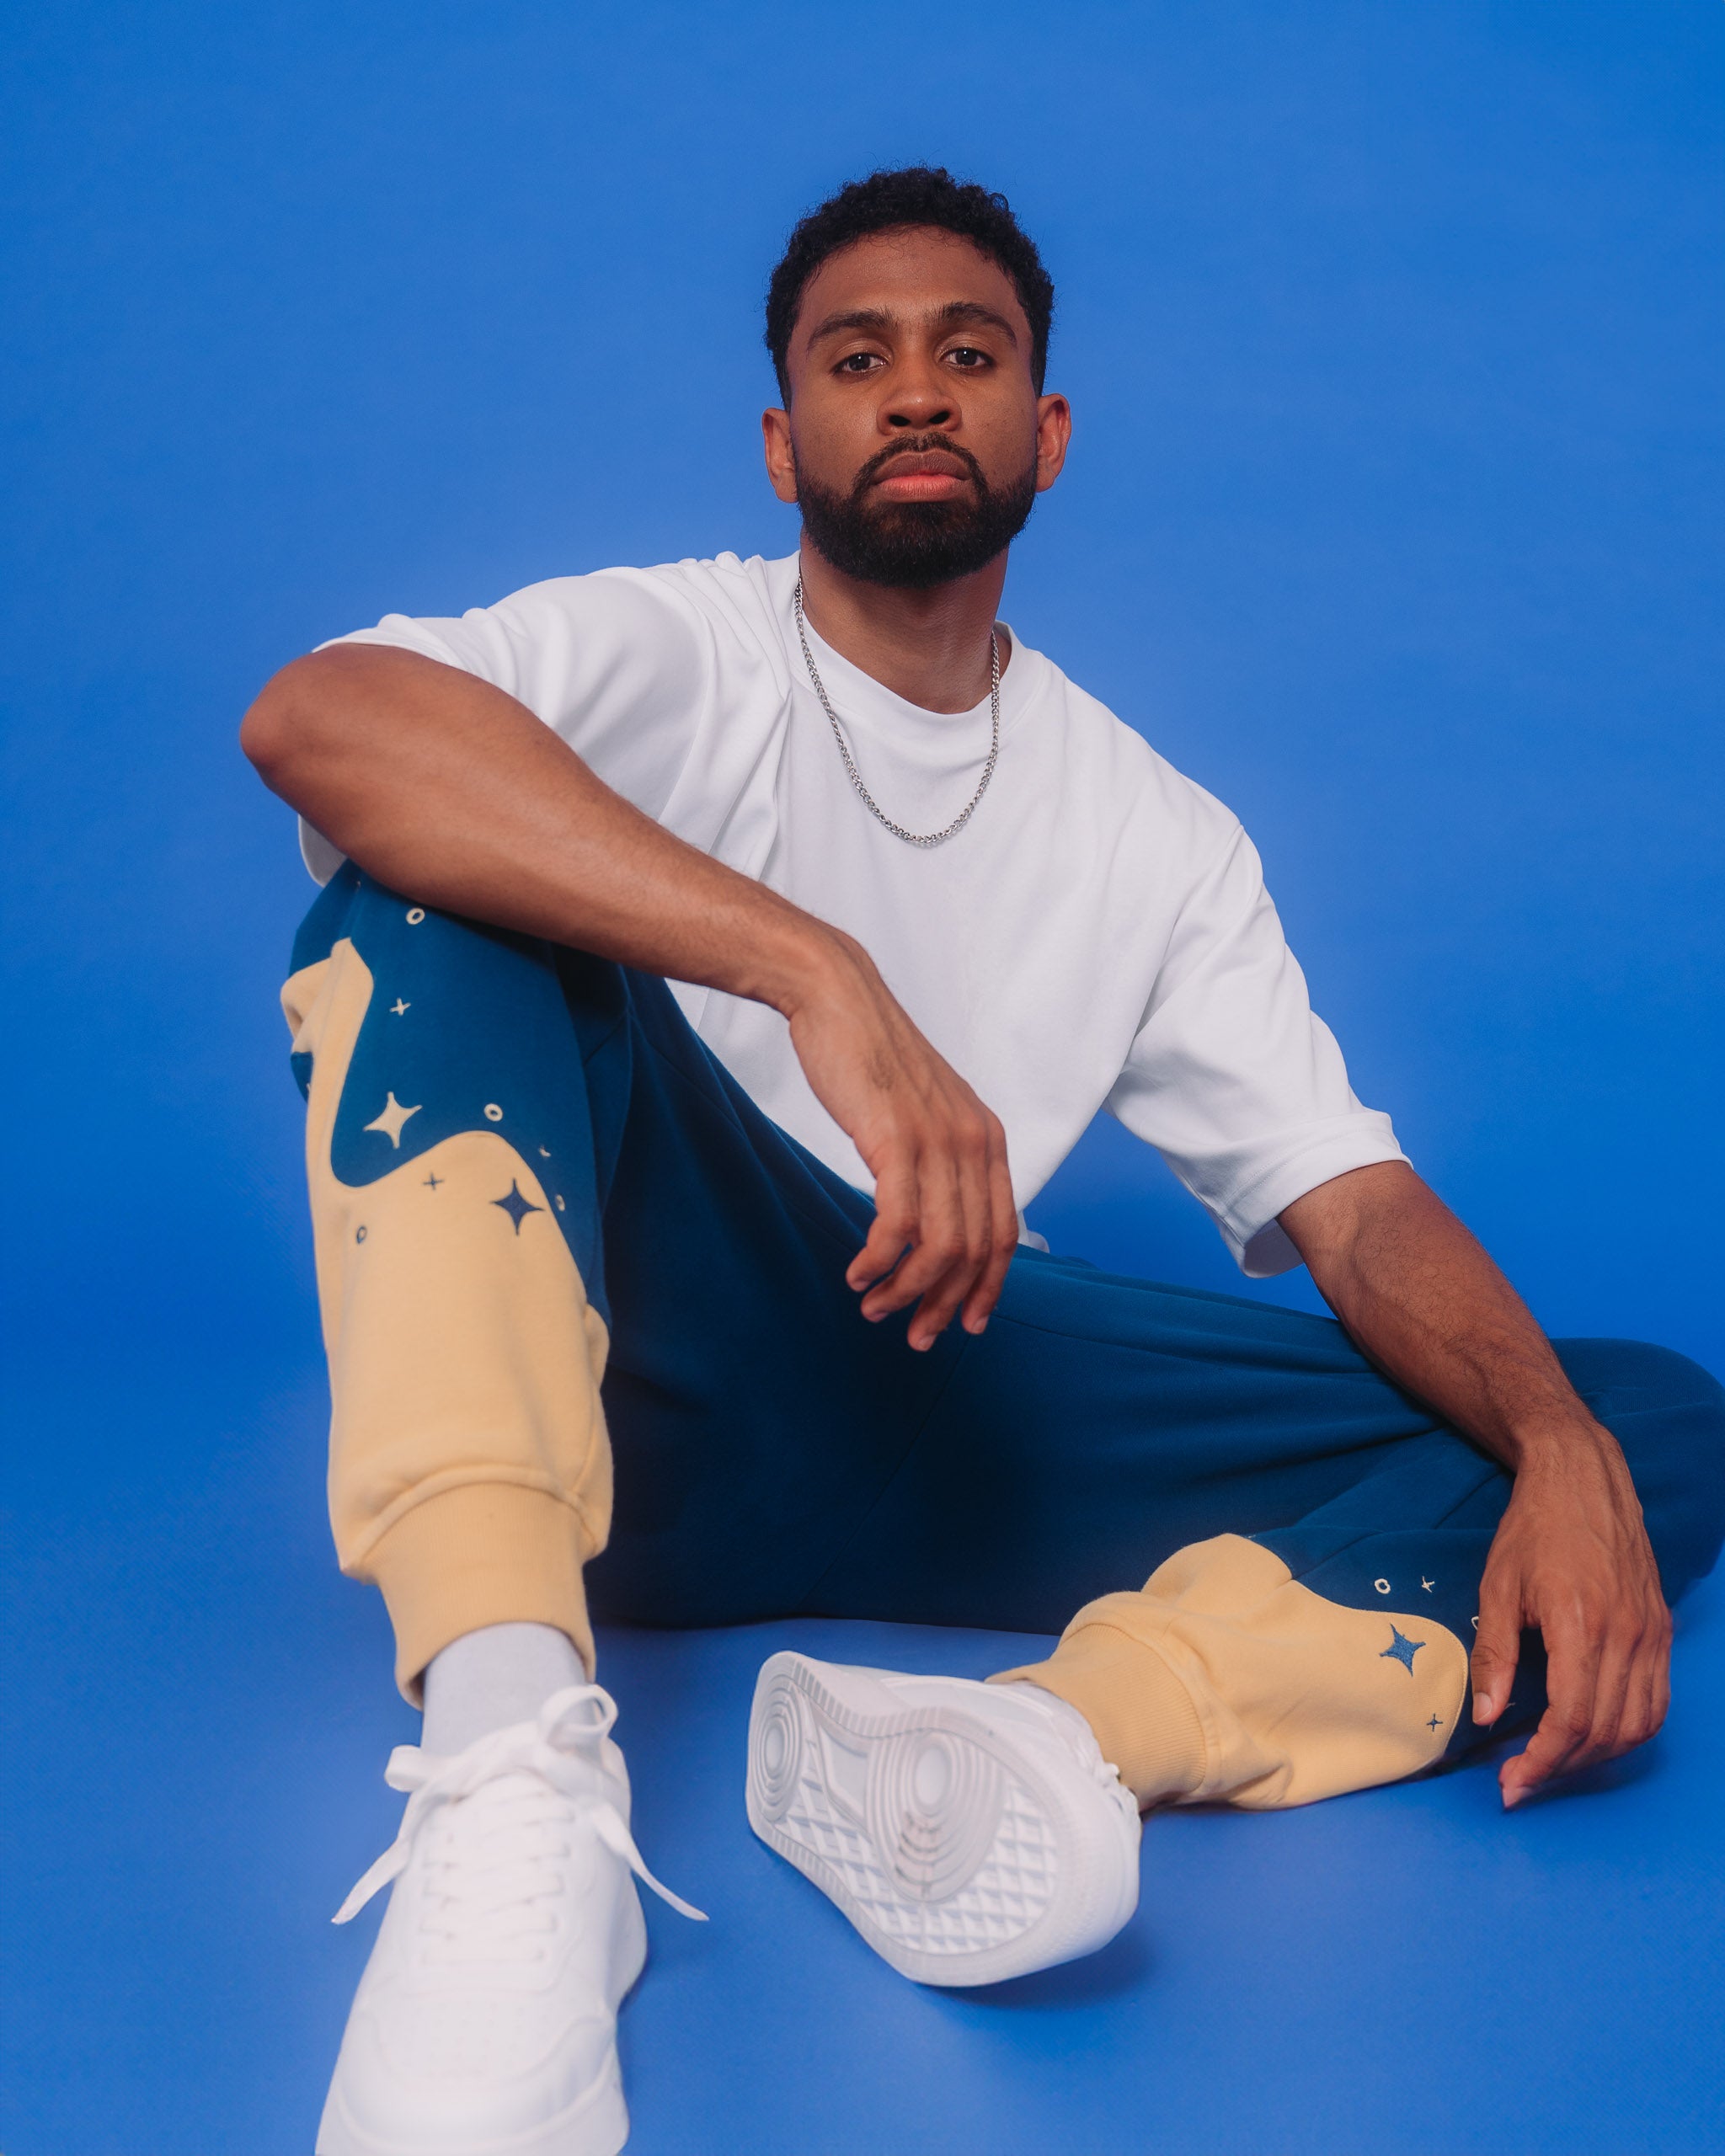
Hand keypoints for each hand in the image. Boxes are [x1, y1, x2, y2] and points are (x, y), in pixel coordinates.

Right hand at [783, 929, 1018, 1350]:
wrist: (839, 999)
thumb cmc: (874, 1057)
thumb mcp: (928, 1110)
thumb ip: (944, 1158)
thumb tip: (939, 1215)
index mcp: (989, 1139)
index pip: (1005, 1233)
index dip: (988, 1288)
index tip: (965, 1323)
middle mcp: (974, 1143)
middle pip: (976, 1251)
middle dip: (946, 1304)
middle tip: (916, 1335)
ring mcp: (938, 1142)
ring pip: (940, 1247)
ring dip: (908, 1291)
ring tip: (876, 1307)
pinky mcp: (895, 1140)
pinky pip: (897, 1225)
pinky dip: (879, 1261)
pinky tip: (859, 1272)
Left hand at [1471, 1423, 1670, 1807]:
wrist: (1582, 1479)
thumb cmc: (1533, 1529)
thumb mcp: (1497, 1587)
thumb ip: (1493, 1654)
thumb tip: (1486, 1717)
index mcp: (1581, 1624)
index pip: (1572, 1718)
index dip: (1543, 1761)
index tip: (1512, 1782)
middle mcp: (1627, 1634)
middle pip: (1606, 1731)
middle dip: (1563, 1768)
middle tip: (1522, 1781)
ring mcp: (1652, 1633)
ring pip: (1638, 1725)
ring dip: (1597, 1756)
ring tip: (1554, 1764)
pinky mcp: (1662, 1630)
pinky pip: (1657, 1701)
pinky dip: (1629, 1731)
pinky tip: (1595, 1736)